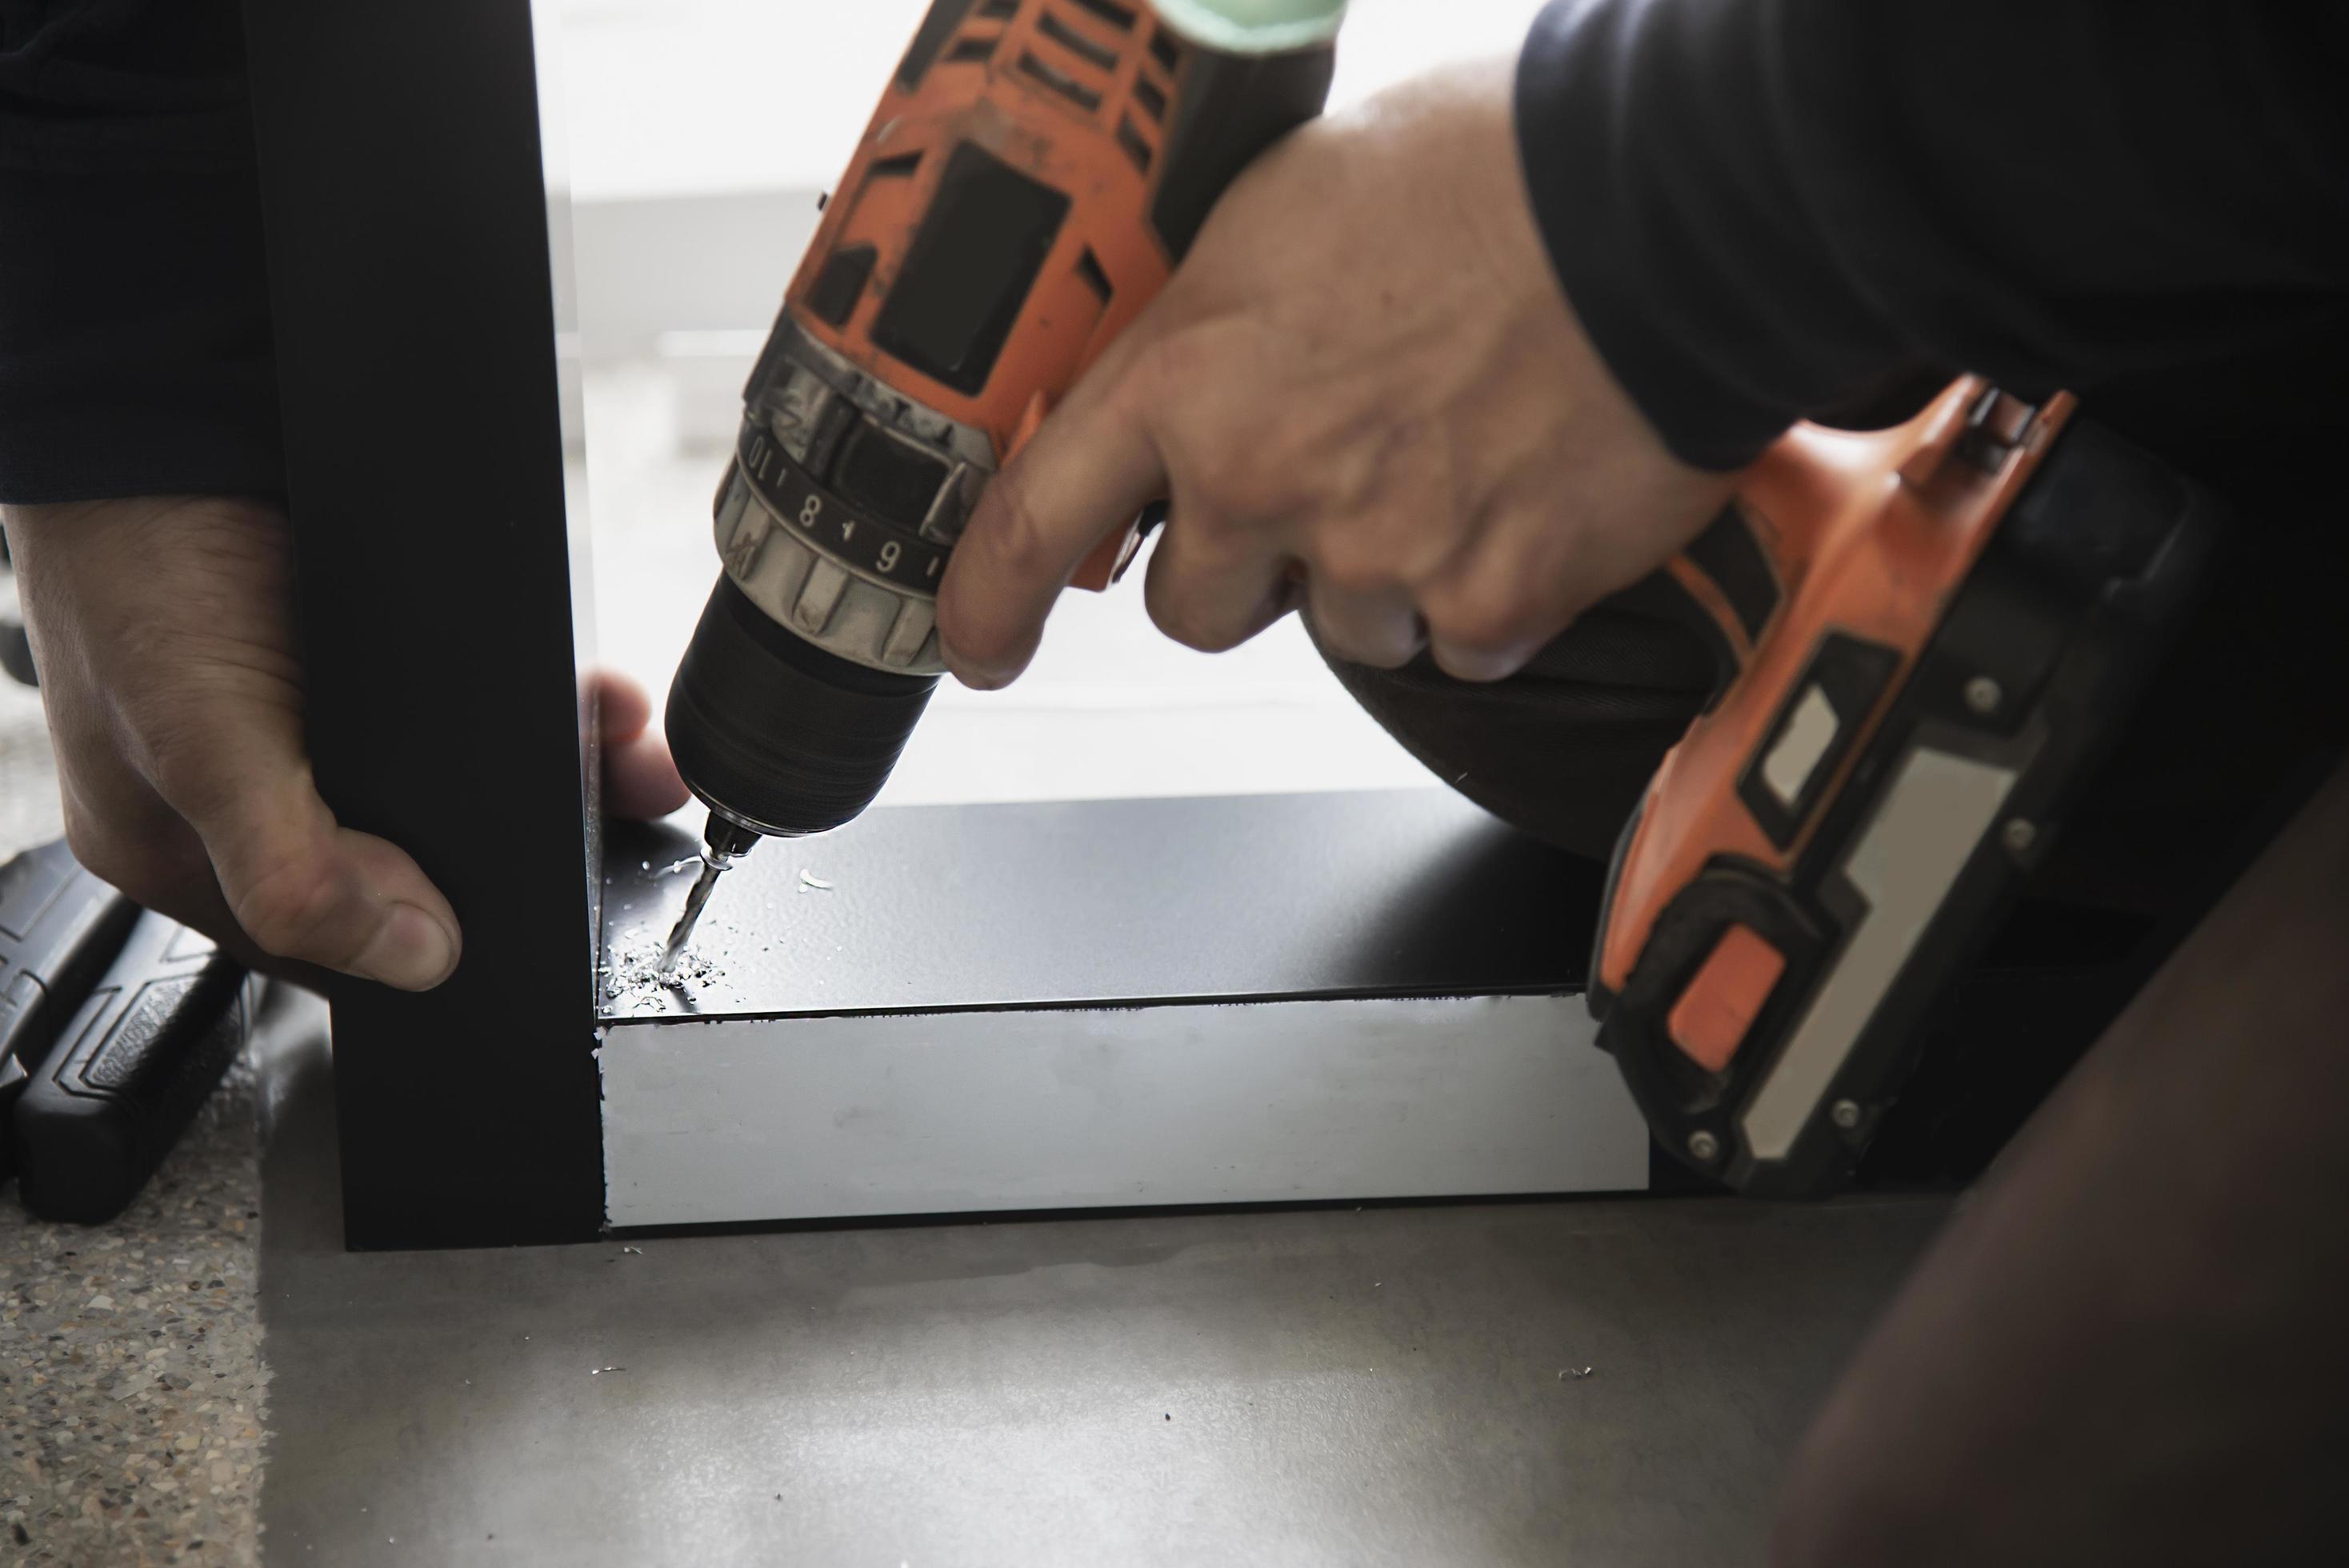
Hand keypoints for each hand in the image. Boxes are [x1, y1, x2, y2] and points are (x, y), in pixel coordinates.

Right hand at [2, 495, 686, 989]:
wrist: (157, 409)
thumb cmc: (128, 567)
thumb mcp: (196, 746)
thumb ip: (291, 868)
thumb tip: (413, 955)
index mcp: (199, 853)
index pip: (340, 945)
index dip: (443, 940)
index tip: (549, 910)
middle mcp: (267, 793)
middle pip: (424, 862)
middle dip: (529, 841)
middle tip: (620, 810)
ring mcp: (328, 719)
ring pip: (470, 781)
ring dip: (563, 770)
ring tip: (628, 751)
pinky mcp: (382, 650)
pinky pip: (488, 700)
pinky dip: (554, 702)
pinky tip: (598, 701)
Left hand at [937, 61, 1736, 687]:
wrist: (1663, 207)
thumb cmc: (1487, 171)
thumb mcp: (1280, 210)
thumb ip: (1208, 324)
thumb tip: (1182, 379)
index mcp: (1190, 374)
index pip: (1036, 520)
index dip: (986, 602)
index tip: (978, 643)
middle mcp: (1265, 482)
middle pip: (1195, 610)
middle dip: (1242, 565)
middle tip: (1318, 482)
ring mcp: (1377, 555)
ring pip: (1340, 629)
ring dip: (1377, 572)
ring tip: (1452, 454)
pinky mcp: (1492, 604)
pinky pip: (1461, 643)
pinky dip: (1487, 590)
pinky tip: (1520, 490)